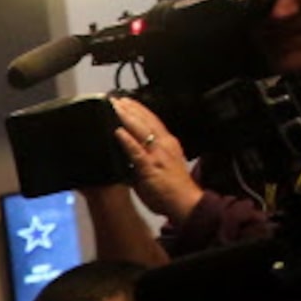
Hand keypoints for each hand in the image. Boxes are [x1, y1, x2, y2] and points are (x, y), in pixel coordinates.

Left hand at [107, 95, 201, 225]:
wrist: (185, 202)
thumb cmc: (173, 189)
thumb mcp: (161, 167)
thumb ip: (145, 159)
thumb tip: (128, 158)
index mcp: (168, 144)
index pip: (153, 121)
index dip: (140, 110)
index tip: (127, 101)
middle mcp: (164, 145)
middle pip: (146, 120)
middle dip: (131, 108)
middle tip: (116, 98)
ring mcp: (157, 155)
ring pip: (141, 130)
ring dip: (127, 117)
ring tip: (115, 107)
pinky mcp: (150, 167)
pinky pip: (136, 151)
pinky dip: (127, 140)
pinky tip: (118, 131)